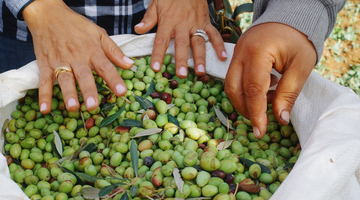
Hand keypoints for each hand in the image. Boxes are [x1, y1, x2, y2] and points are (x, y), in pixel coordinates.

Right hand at [23, 0, 133, 113]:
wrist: (48, 15)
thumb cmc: (77, 26)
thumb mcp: (99, 34)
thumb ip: (114, 51)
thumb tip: (130, 64)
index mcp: (92, 50)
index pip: (105, 66)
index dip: (114, 79)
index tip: (122, 92)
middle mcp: (76, 57)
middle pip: (84, 76)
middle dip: (89, 91)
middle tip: (93, 106)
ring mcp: (59, 61)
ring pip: (64, 79)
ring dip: (68, 94)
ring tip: (73, 108)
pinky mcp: (45, 64)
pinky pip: (44, 81)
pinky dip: (43, 95)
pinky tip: (45, 109)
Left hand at [134, 0, 226, 77]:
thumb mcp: (156, 4)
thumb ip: (148, 19)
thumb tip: (138, 29)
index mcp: (168, 21)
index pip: (161, 40)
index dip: (158, 55)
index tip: (156, 68)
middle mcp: (183, 24)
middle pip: (182, 44)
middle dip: (182, 60)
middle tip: (181, 75)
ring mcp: (196, 24)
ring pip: (199, 42)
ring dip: (200, 58)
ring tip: (201, 72)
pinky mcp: (206, 22)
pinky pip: (214, 34)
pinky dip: (219, 46)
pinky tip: (223, 57)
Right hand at [224, 23, 316, 137]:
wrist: (288, 19)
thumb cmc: (297, 41)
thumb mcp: (301, 66)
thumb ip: (289, 92)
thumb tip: (280, 119)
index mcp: (258, 53)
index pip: (253, 89)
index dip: (256, 113)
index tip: (260, 132)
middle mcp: (240, 53)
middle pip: (234, 89)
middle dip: (247, 109)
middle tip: (263, 121)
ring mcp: (235, 54)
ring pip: (230, 86)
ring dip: (244, 101)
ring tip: (267, 102)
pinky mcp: (236, 57)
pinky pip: (234, 79)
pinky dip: (245, 91)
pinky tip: (265, 89)